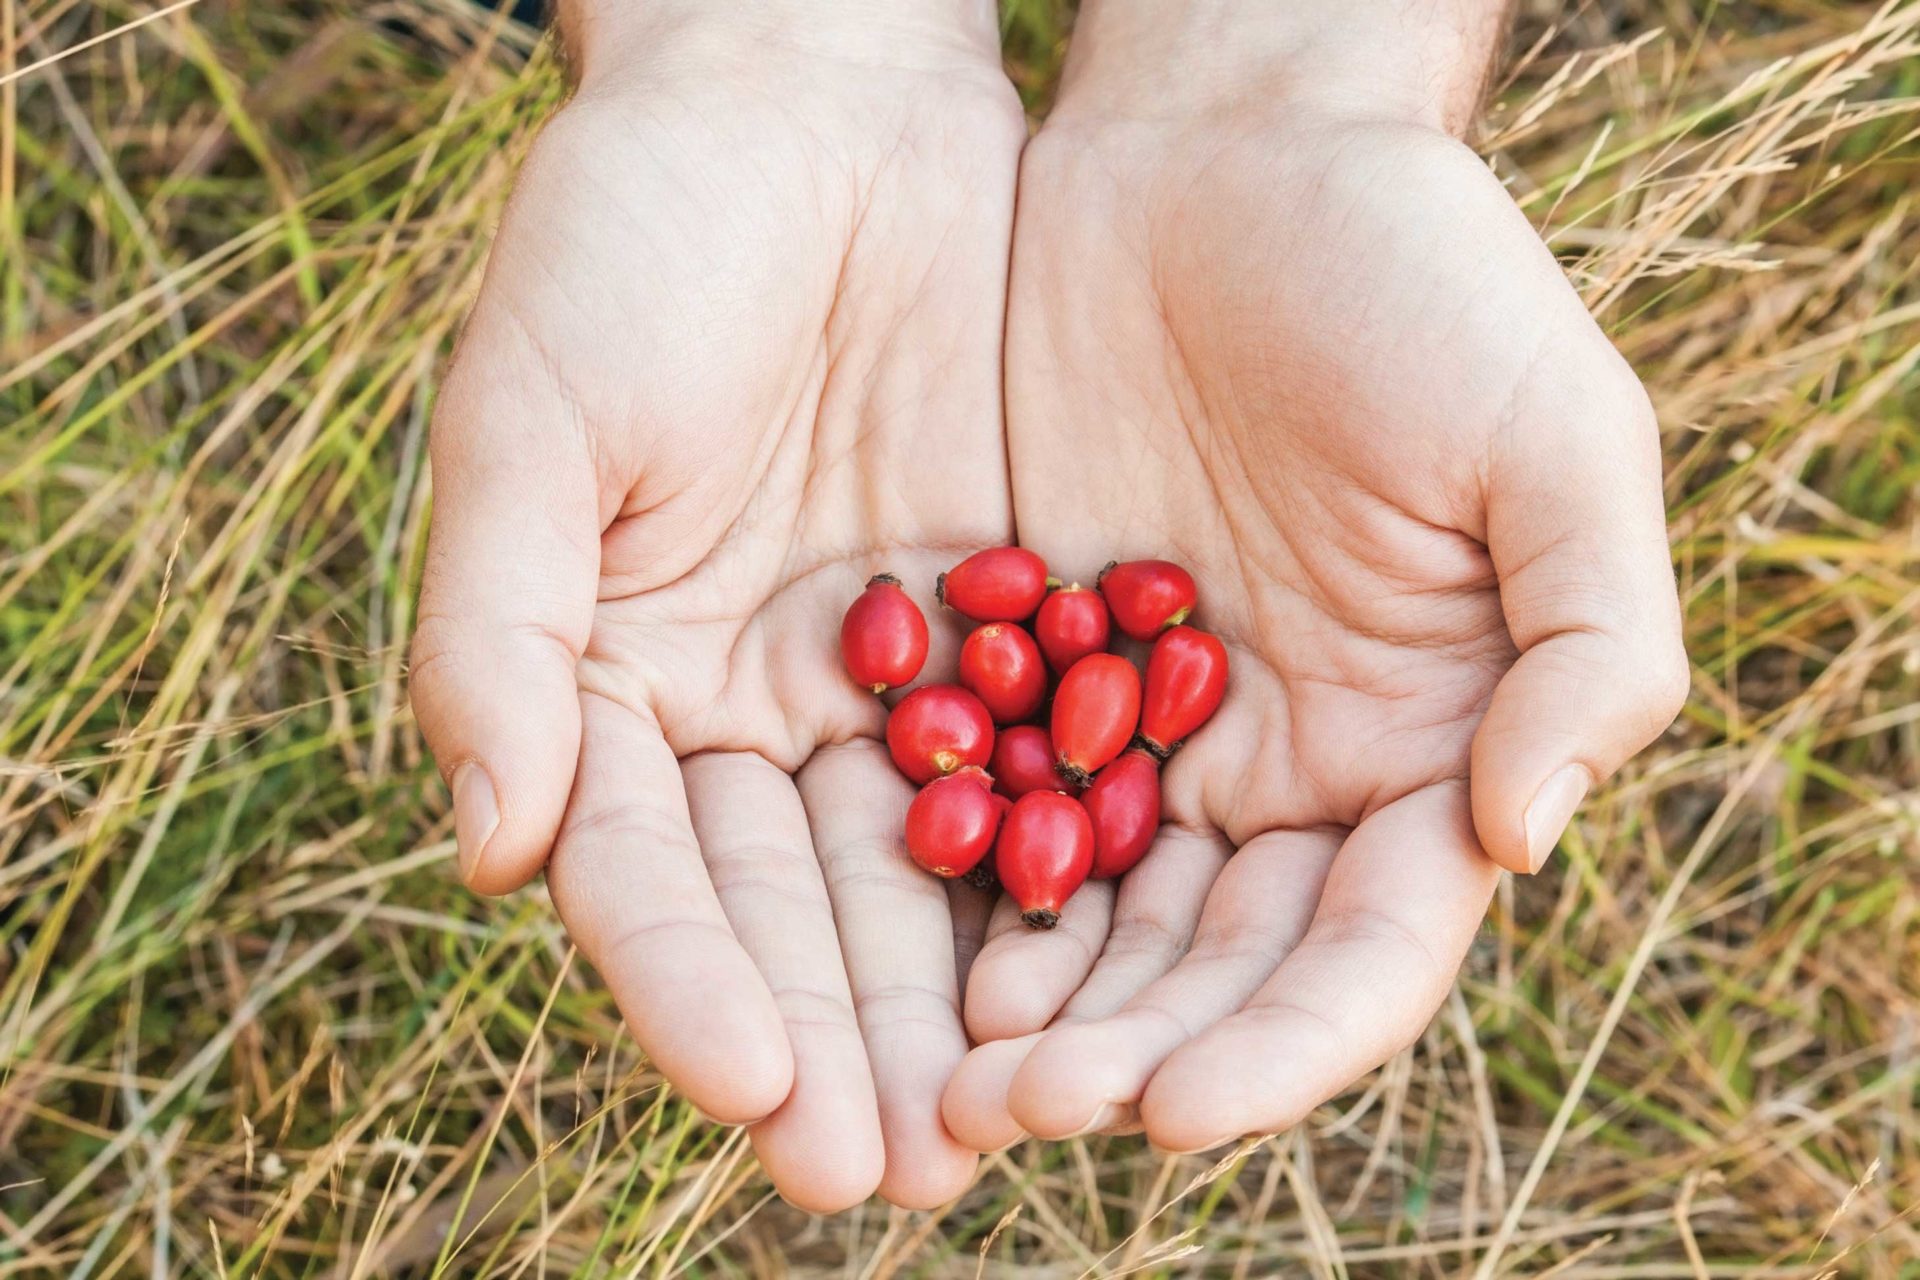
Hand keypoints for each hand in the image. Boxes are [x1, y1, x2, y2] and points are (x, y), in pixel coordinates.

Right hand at [409, 2, 1023, 1209]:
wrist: (810, 99)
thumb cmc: (634, 237)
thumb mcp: (536, 416)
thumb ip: (497, 629)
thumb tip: (488, 850)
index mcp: (616, 688)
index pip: (649, 877)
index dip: (695, 989)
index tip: (758, 1094)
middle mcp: (750, 713)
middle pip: (796, 911)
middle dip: (844, 1045)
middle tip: (899, 1178)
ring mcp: (885, 679)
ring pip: (928, 870)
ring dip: (963, 1002)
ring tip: (1011, 1123)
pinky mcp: (1006, 624)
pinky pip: (1043, 763)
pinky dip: (1071, 865)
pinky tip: (1112, 966)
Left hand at [944, 0, 1686, 1153]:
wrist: (1229, 153)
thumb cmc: (1421, 279)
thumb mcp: (1552, 438)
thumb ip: (1584, 642)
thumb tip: (1522, 841)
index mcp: (1418, 748)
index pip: (1358, 948)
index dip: (1280, 1047)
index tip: (1176, 1114)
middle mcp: (1280, 768)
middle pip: (1207, 963)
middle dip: (1127, 1052)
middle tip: (1019, 1110)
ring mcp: (1146, 724)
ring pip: (1087, 909)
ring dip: (1025, 1002)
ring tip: (945, 1074)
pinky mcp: (1025, 659)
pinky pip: (983, 788)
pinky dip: (947, 872)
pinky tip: (886, 929)